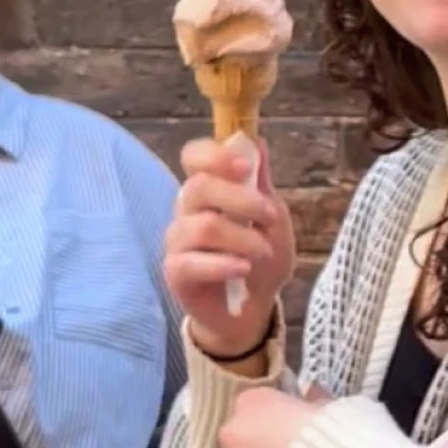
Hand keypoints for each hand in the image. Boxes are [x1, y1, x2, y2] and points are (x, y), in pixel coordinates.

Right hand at [164, 137, 294, 357]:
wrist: (253, 307)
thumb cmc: (261, 257)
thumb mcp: (272, 219)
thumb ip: (261, 183)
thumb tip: (255, 141)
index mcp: (208, 189)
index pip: (194, 156)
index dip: (215, 155)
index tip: (246, 167)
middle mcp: (187, 210)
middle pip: (198, 187)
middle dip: (242, 200)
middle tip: (270, 217)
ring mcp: (177, 241)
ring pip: (201, 226)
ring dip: (241, 238)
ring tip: (263, 253)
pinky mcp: (175, 273)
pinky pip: (191, 262)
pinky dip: (223, 264)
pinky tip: (243, 269)